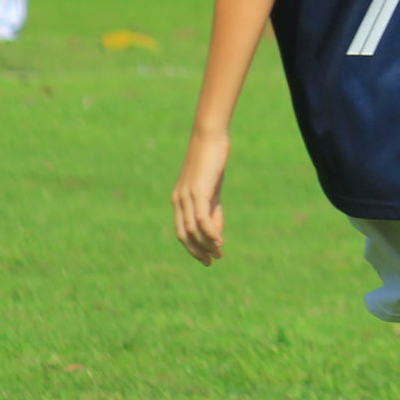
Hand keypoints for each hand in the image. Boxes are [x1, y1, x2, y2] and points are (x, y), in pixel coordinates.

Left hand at [172, 132, 230, 263]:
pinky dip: (211, 232)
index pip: (182, 231)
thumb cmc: (211, 161)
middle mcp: (178, 200)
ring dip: (206, 244)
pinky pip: (201, 218)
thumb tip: (216, 232)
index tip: (207, 258)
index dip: (194, 247)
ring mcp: (187, 196)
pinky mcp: (198, 192)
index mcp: (179, 199)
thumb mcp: (212, 189)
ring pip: (193, 229)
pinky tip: (220, 240)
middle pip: (184, 234)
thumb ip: (213, 210)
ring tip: (218, 253)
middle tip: (210, 261)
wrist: (209, 138)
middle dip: (197, 250)